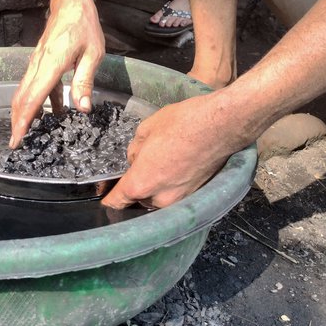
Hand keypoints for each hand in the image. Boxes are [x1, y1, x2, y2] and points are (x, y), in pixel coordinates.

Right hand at [10, 0, 104, 147]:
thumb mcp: (93, 53)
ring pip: (24, 92)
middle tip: (15, 143)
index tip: (16, 138)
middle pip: (22, 97)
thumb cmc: (84, 25)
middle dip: (17, 121)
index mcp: (52, 63)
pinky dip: (35, 100)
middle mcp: (39, 64)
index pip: (33, 97)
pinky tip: (51, 112)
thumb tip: (82, 108)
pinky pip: (33, 84)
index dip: (23, 120)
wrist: (71, 3)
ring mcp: (36, 62)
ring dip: (23, 112)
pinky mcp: (39, 61)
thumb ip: (85, 81)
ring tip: (26, 132)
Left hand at [101, 92, 247, 208]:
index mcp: (141, 183)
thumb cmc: (183, 123)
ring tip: (159, 166)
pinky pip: (175, 196)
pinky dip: (172, 186)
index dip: (107, 198)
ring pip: (157, 201)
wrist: (221, 124)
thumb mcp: (145, 130)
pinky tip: (175, 167)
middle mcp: (160, 199)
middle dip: (135, 188)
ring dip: (154, 189)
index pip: (115, 203)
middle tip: (137, 169)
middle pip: (138, 202)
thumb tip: (135, 160)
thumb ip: (134, 151)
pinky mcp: (196, 196)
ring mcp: (180, 200)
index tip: (104, 195)